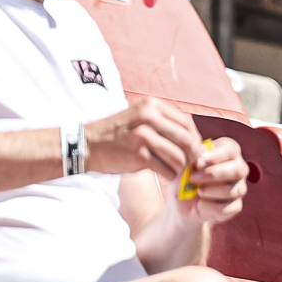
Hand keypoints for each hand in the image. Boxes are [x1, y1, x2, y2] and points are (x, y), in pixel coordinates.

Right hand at [83, 98, 204, 178]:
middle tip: (192, 162)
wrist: (85, 145)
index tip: (195, 148)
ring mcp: (143, 137)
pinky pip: (166, 168)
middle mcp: (149, 118)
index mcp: (152, 106)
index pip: (186, 122)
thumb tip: (193, 137)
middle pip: (186, 138)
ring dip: (182, 166)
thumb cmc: (116, 134)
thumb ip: (163, 122)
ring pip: (178, 155)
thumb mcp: (139, 117)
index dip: (195, 137)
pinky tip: (167, 175)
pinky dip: (170, 174)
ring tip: (178, 170)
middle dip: (193, 154)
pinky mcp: (138, 156)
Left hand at [172, 135, 248, 226]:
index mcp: (229, 153)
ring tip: (196, 191)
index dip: (215, 156)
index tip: (198, 163)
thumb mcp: (184, 166)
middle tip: (193, 177)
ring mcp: (239, 188)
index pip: (231, 150)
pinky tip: (200, 204)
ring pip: (231, 190)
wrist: (180, 203)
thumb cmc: (184, 177)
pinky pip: (226, 208)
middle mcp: (239, 169)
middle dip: (213, 174)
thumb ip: (192, 158)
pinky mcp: (235, 206)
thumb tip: (201, 156)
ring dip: (209, 191)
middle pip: (238, 170)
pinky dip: (208, 207)